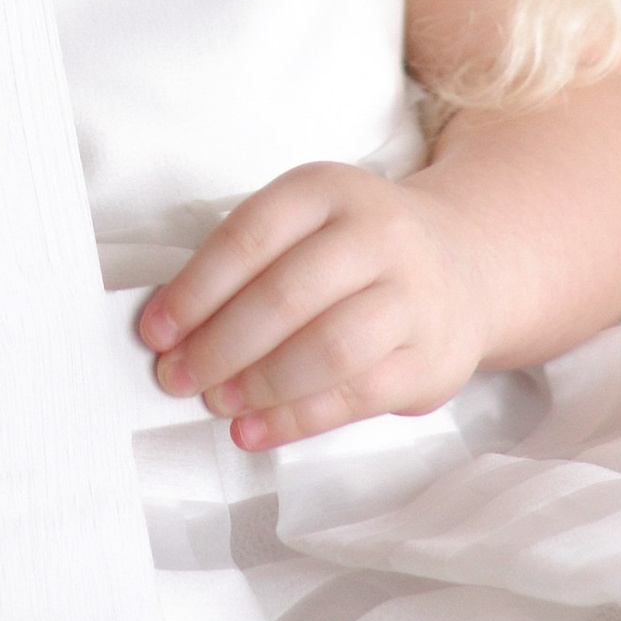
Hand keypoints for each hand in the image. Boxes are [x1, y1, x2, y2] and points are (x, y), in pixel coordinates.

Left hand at [138, 162, 488, 448]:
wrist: (465, 264)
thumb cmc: (356, 249)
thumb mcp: (307, 222)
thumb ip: (248, 265)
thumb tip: (174, 330)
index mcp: (329, 189)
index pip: (250, 236)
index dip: (195, 290)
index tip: (155, 332)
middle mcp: (378, 235)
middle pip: (285, 297)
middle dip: (219, 345)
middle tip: (177, 377)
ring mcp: (412, 298)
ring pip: (325, 350)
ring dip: (258, 385)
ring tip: (217, 403)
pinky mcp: (431, 360)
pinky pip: (356, 397)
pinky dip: (295, 420)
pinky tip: (254, 431)